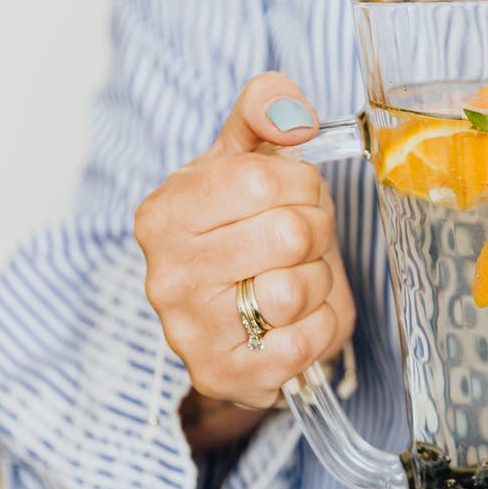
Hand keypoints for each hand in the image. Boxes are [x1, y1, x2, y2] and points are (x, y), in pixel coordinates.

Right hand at [135, 72, 355, 418]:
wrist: (233, 310)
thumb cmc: (242, 227)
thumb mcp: (246, 158)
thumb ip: (265, 112)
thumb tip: (293, 112)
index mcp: (165, 213)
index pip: (266, 180)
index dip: (303, 185)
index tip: (297, 194)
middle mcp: (166, 275)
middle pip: (290, 235)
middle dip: (317, 231)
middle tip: (303, 239)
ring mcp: (191, 333)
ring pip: (297, 291)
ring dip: (319, 280)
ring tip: (297, 276)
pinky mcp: (225, 377)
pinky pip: (307, 344)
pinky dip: (322, 326)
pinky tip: (300, 318)